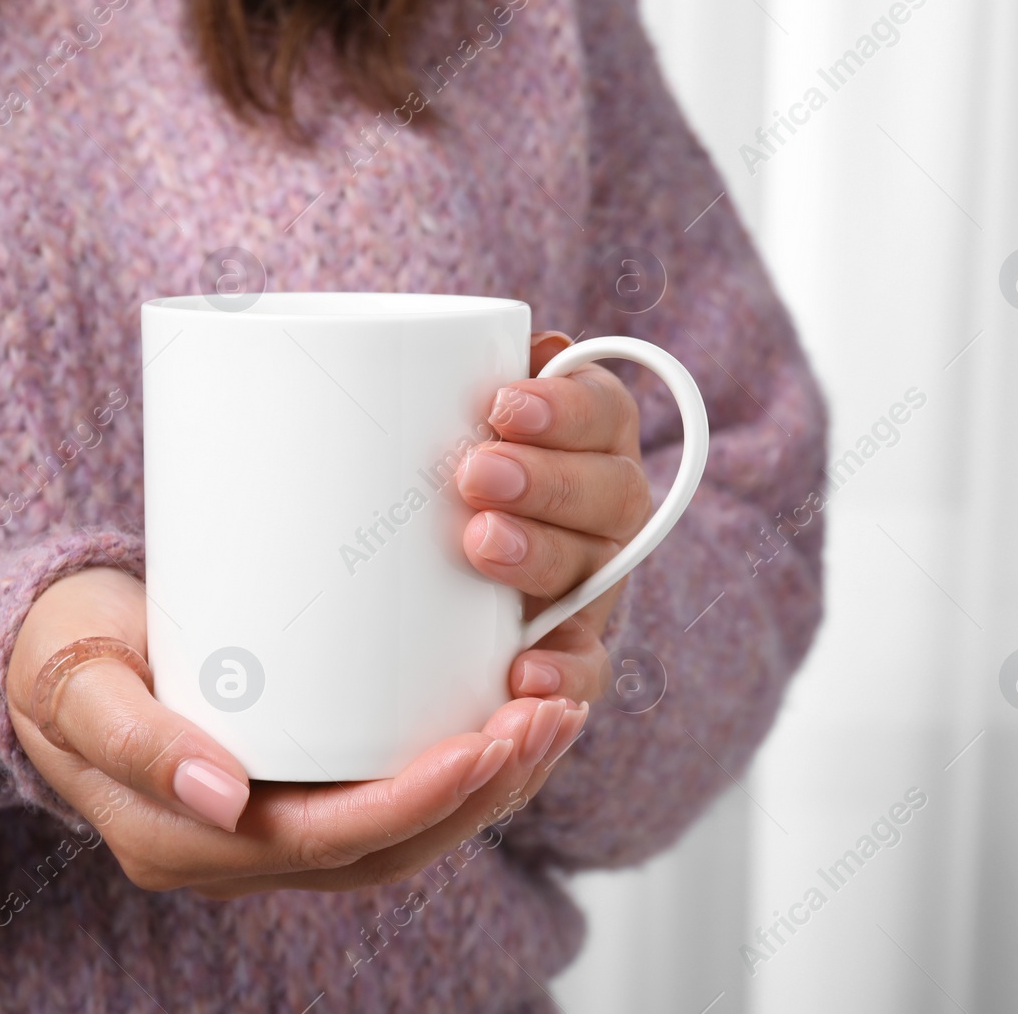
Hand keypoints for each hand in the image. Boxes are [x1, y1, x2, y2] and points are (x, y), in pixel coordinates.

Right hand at [6, 567, 587, 895]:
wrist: (42, 652)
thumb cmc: (55, 655)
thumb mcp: (73, 683)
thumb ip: (134, 738)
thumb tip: (220, 794)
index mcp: (186, 842)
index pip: (330, 845)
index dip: (417, 804)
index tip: (486, 741)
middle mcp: (239, 850)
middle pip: (390, 850)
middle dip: (482, 793)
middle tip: (547, 714)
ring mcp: (273, 823)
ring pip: (405, 834)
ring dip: (489, 784)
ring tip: (553, 710)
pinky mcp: (299, 784)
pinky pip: (392, 797)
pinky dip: (460, 766)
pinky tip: (508, 711)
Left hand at [459, 330, 652, 707]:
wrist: (408, 569)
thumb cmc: (427, 463)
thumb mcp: (435, 411)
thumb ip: (446, 374)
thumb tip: (442, 344)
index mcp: (589, 435)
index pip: (602, 410)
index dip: (564, 406)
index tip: (503, 404)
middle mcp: (606, 505)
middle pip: (609, 490)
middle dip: (546, 478)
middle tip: (475, 472)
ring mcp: (593, 577)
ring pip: (595, 568)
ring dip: (542, 554)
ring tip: (481, 544)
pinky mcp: (570, 645)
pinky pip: (585, 663)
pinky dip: (562, 670)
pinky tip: (523, 674)